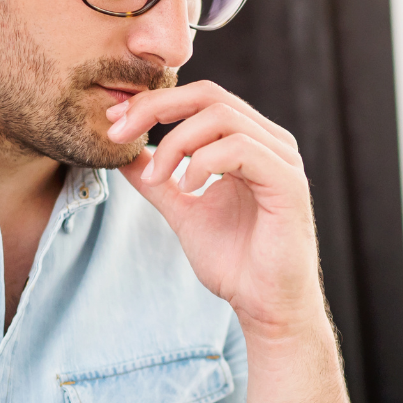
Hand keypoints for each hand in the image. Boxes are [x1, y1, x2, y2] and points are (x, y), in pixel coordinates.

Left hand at [106, 84, 323, 337]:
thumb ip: (159, 181)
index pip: (200, 99)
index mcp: (249, 143)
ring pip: (221, 117)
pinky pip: (241, 149)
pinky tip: (187, 189)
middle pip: (209, 95)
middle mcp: (270, 142)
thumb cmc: (236, 263)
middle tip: (118, 134)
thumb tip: (125, 155)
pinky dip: (203, 163)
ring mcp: (282, 160)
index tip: (114, 123)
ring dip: (176, 143)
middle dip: (156, 109)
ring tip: (158, 179)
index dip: (154, 103)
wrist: (266, 307)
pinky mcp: (288, 183)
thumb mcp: (184, 212)